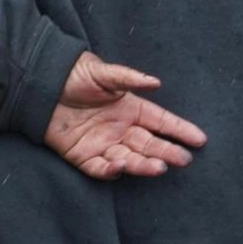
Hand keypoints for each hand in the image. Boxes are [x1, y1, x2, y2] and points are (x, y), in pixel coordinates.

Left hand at [45, 52, 207, 179]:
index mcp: (130, 109)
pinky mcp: (82, 156)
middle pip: (149, 144)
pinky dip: (109, 170)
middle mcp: (120, 129)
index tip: (200, 139)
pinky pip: (98, 167)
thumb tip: (156, 83)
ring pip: (128, 158)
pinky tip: (120, 167)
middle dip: (167, 152)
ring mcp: (102, 143)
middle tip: (183, 160)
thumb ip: (129, 78)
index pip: (161, 121)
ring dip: (144, 164)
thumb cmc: (75, 75)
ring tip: (159, 166)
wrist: (42, 85)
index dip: (179, 130)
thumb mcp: (104, 73)